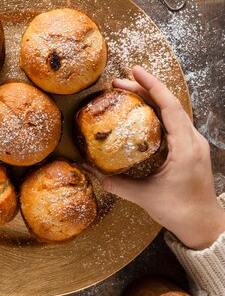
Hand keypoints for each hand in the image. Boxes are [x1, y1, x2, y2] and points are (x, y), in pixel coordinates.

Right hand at [87, 66, 224, 249]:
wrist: (204, 224)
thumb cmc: (179, 211)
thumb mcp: (145, 197)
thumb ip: (117, 184)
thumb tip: (90, 171)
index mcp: (185, 147)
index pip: (169, 106)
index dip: (152, 85)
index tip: (135, 71)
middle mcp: (193, 140)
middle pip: (170, 103)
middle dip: (145, 88)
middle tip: (117, 82)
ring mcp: (194, 142)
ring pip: (173, 110)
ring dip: (151, 98)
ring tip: (127, 91)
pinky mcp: (191, 147)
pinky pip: (174, 120)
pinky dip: (157, 110)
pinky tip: (141, 111)